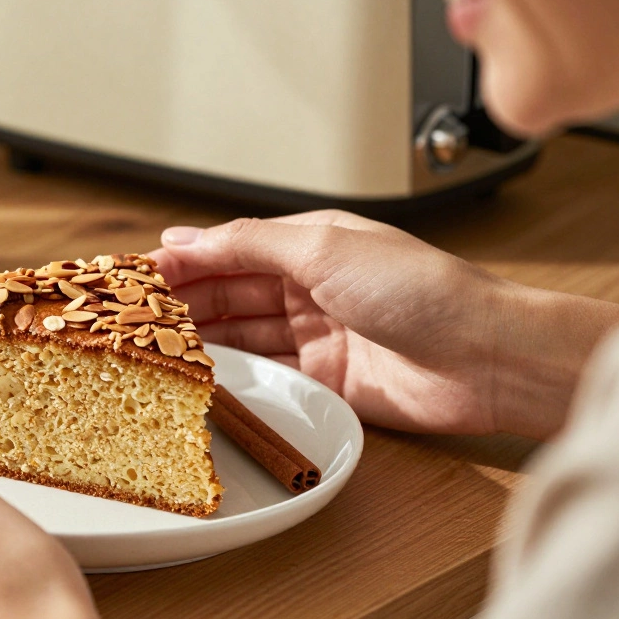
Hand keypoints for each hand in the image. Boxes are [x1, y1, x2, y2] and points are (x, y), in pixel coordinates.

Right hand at [149, 211, 618, 438]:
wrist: (485, 359)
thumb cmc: (425, 292)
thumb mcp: (323, 248)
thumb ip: (247, 243)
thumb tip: (186, 237)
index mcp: (311, 243)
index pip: (228, 247)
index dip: (182, 259)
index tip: (136, 273)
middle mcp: (310, 286)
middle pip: (229, 291)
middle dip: (182, 300)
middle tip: (133, 314)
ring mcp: (317, 334)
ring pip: (241, 332)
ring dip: (201, 336)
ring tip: (153, 343)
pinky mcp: (325, 381)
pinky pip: (265, 373)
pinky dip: (231, 372)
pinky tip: (200, 373)